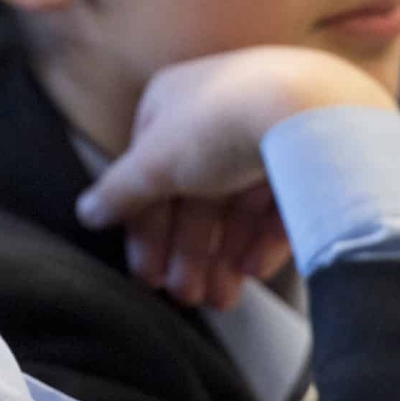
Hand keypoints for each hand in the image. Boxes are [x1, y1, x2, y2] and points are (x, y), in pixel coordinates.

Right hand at [78, 49, 394, 306]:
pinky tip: (251, 272)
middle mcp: (218, 110)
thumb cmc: (221, 126)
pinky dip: (263, 241)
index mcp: (173, 100)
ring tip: (220, 299)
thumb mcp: (155, 162)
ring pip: (236, 206)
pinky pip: (278, 203)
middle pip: (194, 194)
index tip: (146, 275)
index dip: (144, 229)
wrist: (313, 113)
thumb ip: (119, 190)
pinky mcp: (307, 155)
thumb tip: (86, 211)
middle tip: (184, 295)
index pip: (149, 173)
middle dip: (187, 252)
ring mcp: (266, 131)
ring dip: (222, 257)